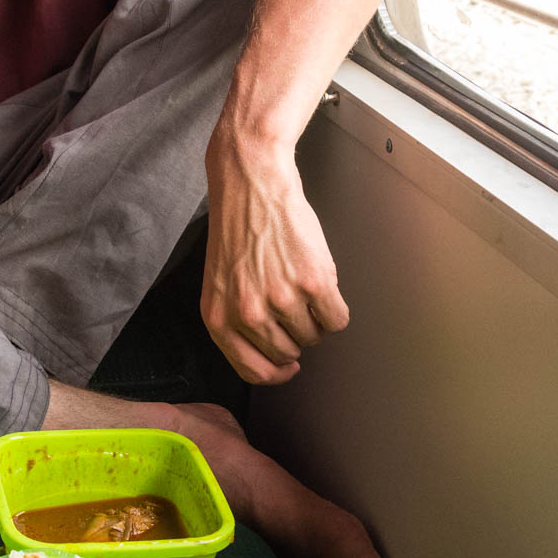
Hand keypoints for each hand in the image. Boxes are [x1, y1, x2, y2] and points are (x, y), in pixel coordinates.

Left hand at [201, 142, 349, 383]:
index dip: (276, 373)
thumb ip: (237, 321)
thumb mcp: (220, 282)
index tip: (288, 366)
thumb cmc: (238, 229)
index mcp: (220, 318)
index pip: (252, 371)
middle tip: (293, 305)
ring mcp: (282, 300)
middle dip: (295, 335)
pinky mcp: (314, 283)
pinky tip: (322, 287)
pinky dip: (335, 309)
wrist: (252, 184)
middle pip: (288, 353)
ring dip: (315, 319)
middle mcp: (248, 314)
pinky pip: (337, 319)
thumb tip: (271, 356)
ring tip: (303, 288)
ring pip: (314, 337)